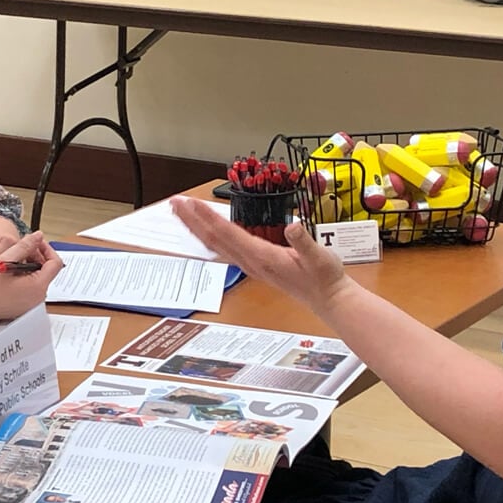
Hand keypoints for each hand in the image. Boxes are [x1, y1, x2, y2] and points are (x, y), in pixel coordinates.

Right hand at [0, 231, 63, 319]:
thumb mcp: (5, 259)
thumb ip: (25, 245)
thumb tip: (39, 236)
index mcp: (38, 287)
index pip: (55, 263)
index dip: (47, 249)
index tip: (35, 242)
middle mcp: (38, 299)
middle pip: (48, 271)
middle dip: (37, 256)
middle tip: (23, 248)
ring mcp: (31, 305)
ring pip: (39, 279)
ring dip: (30, 266)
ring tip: (14, 258)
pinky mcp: (23, 308)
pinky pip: (31, 288)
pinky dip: (25, 277)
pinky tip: (11, 272)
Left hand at [170, 196, 355, 312]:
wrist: (328, 299)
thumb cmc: (324, 277)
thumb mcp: (320, 257)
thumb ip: (305, 242)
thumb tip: (292, 226)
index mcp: (262, 256)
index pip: (229, 234)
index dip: (209, 218)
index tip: (192, 203)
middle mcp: (251, 262)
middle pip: (214, 240)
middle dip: (193, 221)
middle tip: (174, 204)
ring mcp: (250, 266)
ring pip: (216, 245)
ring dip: (197, 228)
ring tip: (181, 214)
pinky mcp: (254, 266)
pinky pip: (225, 250)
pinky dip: (210, 237)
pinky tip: (204, 231)